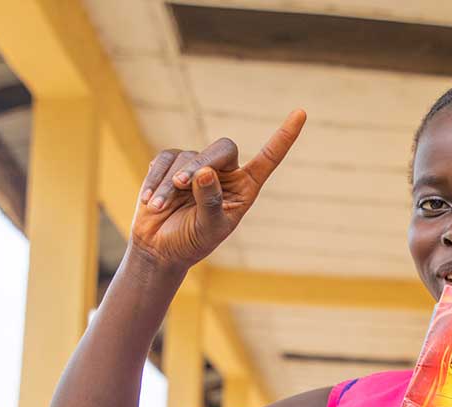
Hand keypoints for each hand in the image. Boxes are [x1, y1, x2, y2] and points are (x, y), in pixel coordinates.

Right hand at [130, 110, 306, 269]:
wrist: (160, 248)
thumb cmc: (191, 242)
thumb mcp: (208, 228)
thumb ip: (210, 202)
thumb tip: (205, 171)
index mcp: (245, 188)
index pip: (268, 158)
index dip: (284, 137)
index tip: (302, 113)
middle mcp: (225, 173)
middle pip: (221, 149)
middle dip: (201, 163)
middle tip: (181, 184)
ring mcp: (198, 166)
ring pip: (187, 157)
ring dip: (170, 182)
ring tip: (160, 206)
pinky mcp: (171, 164)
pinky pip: (165, 160)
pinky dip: (155, 178)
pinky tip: (150, 200)